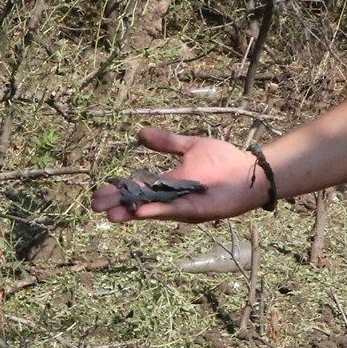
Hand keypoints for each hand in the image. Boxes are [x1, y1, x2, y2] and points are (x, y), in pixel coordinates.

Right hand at [91, 126, 268, 223]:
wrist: (250, 172)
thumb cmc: (225, 161)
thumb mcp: (190, 146)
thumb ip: (167, 143)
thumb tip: (140, 133)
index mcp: (168, 182)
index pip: (138, 187)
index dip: (119, 190)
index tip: (100, 192)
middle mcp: (171, 196)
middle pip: (139, 201)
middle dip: (119, 204)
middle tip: (96, 206)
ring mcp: (182, 204)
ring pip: (151, 209)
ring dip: (132, 212)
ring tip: (111, 214)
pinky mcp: (194, 209)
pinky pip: (172, 211)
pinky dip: (156, 211)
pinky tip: (139, 212)